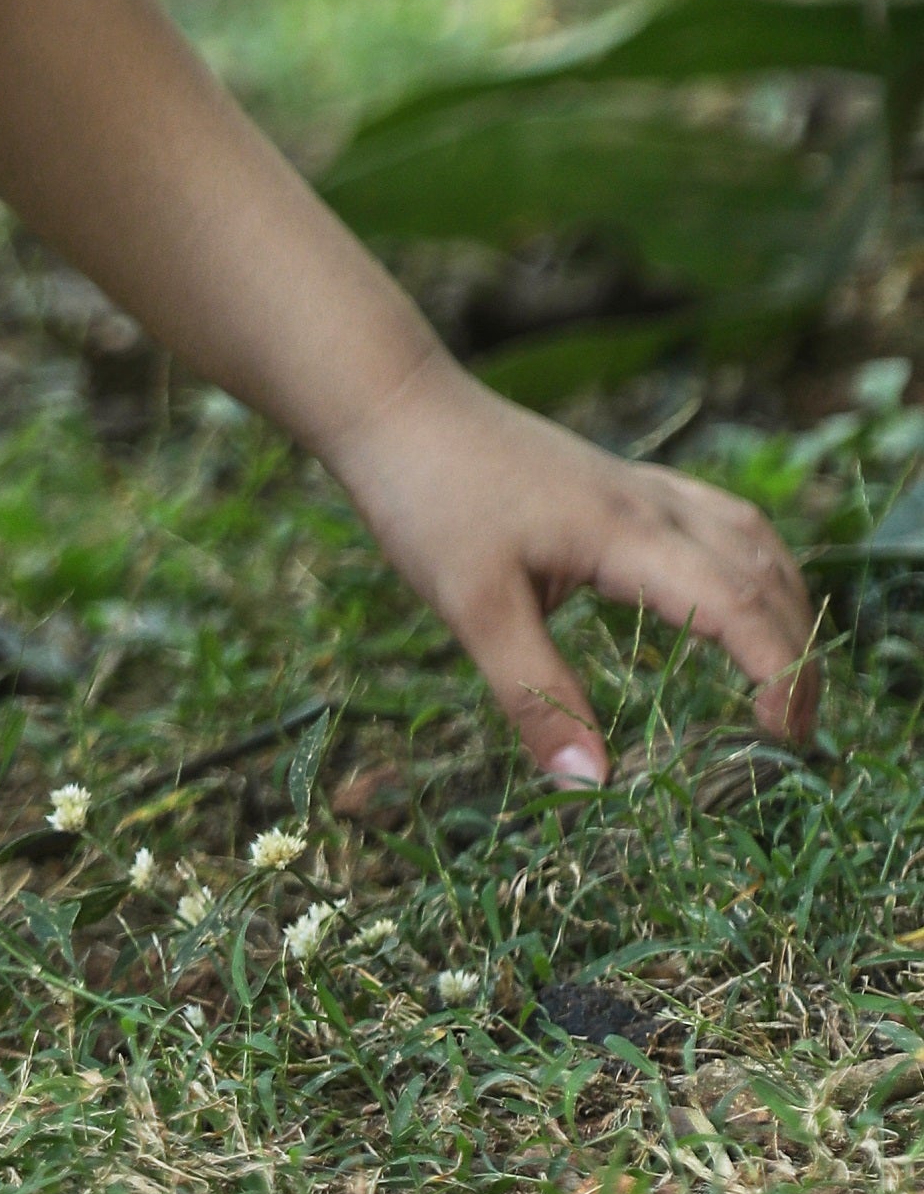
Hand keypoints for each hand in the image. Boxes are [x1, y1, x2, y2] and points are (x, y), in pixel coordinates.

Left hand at [321, 349, 819, 782]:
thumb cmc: (428, 498)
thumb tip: (591, 788)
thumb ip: (533, 695)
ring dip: (782, 602)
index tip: (781, 741)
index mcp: (629, 535)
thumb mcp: (471, 607)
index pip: (739, 606)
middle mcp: (652, 504)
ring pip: (750, 536)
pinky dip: (747, 564)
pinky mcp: (618, 480)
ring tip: (785, 673)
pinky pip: (715, 517)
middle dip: (797, 651)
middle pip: (763, 572)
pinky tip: (726, 596)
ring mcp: (638, 485)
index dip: (780, 673)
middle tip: (791, 733)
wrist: (395, 405)